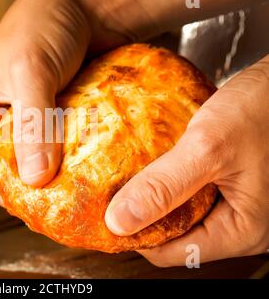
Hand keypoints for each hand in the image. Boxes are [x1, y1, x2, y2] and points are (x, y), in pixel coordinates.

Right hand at [0, 0, 158, 204]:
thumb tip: (34, 177)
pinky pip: (70, 148)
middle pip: (18, 172)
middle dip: (44, 186)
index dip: (13, 195)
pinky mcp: (62, 119)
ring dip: (67, 173)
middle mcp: (2, 124)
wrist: (88, 2)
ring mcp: (35, 123)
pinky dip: (83, 158)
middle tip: (72, 203)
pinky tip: (100, 165)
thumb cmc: (44, 24)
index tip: (45, 212)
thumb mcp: (29, 71)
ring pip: (47, 163)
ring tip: (89, 188)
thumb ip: (32, 123)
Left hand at [105, 57, 268, 265]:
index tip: (106, 213)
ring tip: (124, 178)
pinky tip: (149, 165)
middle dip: (141, 214)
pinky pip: (188, 192)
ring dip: (152, 195)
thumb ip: (163, 186)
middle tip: (111, 192)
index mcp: (242, 230)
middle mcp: (239, 224)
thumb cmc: (262, 108)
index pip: (171, 252)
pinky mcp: (227, 183)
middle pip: (174, 234)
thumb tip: (119, 221)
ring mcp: (234, 203)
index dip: (135, 235)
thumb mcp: (208, 147)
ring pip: (179, 212)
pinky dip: (166, 181)